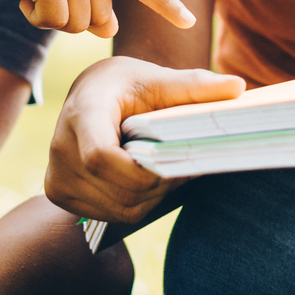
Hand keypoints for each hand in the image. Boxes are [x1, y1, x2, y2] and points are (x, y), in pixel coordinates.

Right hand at [44, 55, 244, 221]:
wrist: (91, 94)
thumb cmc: (126, 85)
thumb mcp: (158, 79)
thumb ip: (194, 87)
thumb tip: (238, 88)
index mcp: (82, 112)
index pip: (101, 158)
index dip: (140, 170)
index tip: (171, 158)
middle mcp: (60, 147)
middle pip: (117, 189)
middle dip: (159, 184)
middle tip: (182, 163)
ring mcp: (57, 175)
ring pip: (118, 208)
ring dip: (152, 197)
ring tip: (164, 169)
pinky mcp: (59, 193)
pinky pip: (110, 214)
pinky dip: (136, 203)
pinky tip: (144, 180)